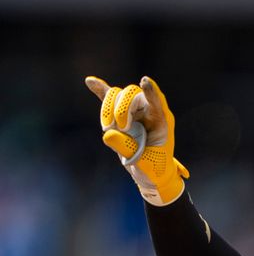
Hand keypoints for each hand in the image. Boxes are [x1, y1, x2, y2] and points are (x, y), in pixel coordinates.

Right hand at [85, 75, 188, 205]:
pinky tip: (90, 82)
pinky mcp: (120, 115)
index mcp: (161, 121)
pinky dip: (100, 90)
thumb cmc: (153, 167)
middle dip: (122, 109)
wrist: (151, 173)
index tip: (145, 81)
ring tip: (108, 128)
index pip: (156, 101)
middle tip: (121, 128)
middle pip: (132, 94)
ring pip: (118, 96)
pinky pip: (110, 99)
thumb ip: (127, 148)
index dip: (150, 91)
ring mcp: (134, 111)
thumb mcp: (142, 162)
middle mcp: (148, 111)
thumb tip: (108, 134)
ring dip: (108, 108)